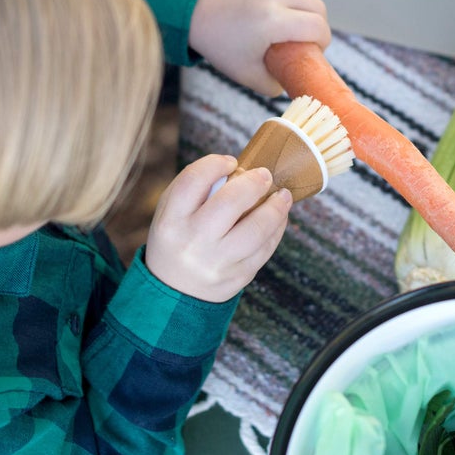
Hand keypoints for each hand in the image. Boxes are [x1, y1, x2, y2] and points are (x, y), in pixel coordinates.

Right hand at [145, 154, 291, 301]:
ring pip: (256, 230)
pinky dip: (276, 230)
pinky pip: (265, 250)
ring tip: (283, 196)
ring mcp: (218, 262)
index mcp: (171, 220)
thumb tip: (238, 170)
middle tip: (265, 174)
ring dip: (275, 209)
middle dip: (253, 183)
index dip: (215, 164)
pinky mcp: (238, 277)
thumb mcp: (171, 214)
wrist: (176, 292)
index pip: (193, 181)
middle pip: (229, 203)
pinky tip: (279, 218)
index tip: (231, 162)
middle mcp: (194, 241)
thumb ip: (195, 190)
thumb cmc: (179, 240)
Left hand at [188, 0, 330, 95]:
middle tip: (306, 41)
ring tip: (296, 23)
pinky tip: (288, 7)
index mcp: (272, 22)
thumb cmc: (220, 44)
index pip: (318, 27)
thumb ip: (276, 85)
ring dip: (309, 8)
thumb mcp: (248, 76)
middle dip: (319, 26)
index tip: (315, 52)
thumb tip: (295, 83)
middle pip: (318, 7)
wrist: (193, 9)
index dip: (323, 42)